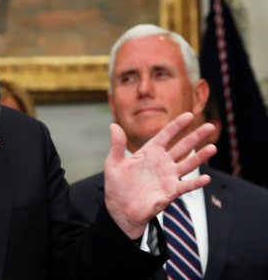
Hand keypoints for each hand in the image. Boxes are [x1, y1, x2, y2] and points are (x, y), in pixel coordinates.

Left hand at [103, 112, 215, 238]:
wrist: (121, 210)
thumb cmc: (117, 187)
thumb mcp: (114, 164)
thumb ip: (117, 145)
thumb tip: (113, 126)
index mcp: (149, 153)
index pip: (166, 135)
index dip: (177, 125)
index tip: (189, 115)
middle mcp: (161, 162)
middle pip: (182, 146)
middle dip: (195, 136)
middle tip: (209, 126)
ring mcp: (168, 177)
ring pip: (188, 163)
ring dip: (200, 156)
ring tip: (212, 147)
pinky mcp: (170, 192)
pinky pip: (186, 186)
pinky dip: (196, 182)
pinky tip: (206, 177)